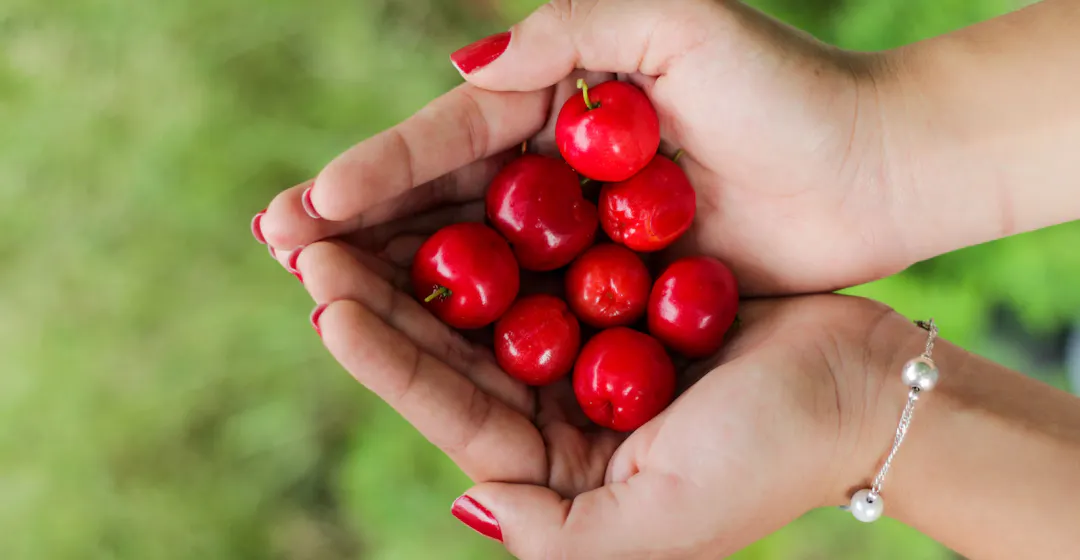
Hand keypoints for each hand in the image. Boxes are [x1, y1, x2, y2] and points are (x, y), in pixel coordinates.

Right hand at [255, 0, 905, 295]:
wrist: (877, 169)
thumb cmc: (786, 89)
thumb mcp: (673, 23)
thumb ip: (569, 34)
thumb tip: (466, 69)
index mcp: (562, 99)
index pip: (451, 134)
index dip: (378, 168)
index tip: (310, 202)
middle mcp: (558, 165)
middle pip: (442, 198)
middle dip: (361, 223)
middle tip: (279, 247)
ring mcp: (582, 230)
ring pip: (472, 256)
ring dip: (397, 275)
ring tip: (320, 292)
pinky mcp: (614, 283)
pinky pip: (531, 306)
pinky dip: (473, 322)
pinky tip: (415, 339)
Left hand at [289, 230, 907, 556]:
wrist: (863, 390)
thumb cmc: (767, 461)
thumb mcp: (656, 527)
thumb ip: (558, 539)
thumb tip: (468, 500)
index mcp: (554, 468)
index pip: (450, 409)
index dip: (384, 359)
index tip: (324, 303)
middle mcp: (558, 408)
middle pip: (451, 346)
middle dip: (378, 294)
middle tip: (307, 241)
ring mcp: (584, 345)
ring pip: (484, 294)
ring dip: (421, 252)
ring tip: (351, 207)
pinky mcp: (616, 291)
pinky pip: (543, 252)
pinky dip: (495, 222)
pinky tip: (447, 184)